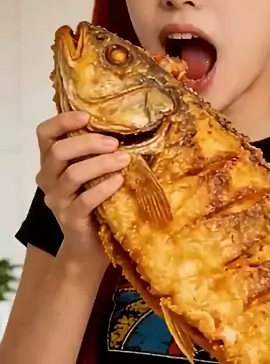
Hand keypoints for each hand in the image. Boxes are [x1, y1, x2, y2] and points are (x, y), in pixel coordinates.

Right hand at [36, 111, 128, 263]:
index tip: (88, 116)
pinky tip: (119, 181)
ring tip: (124, 160)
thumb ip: (98, 154)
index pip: (45, 134)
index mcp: (51, 162)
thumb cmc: (95, 203)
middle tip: (115, 142)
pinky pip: (85, 200)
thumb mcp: (93, 174)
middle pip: (58, 151)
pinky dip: (104, 188)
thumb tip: (129, 128)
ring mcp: (57, 200)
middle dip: (88, 142)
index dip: (63, 121)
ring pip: (72, 174)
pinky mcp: (70, 219)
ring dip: (101, 163)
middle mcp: (48, 179)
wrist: (89, 247)